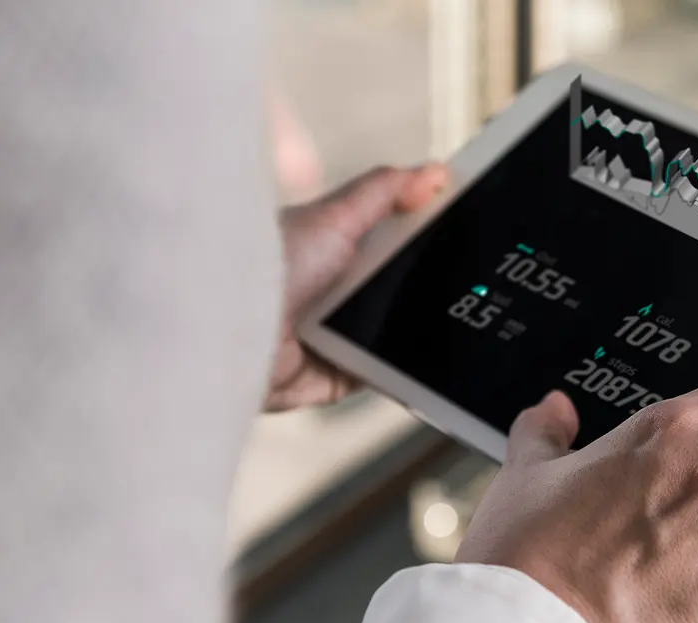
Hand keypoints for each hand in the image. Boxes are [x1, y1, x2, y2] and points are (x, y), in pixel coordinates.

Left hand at [267, 163, 448, 410]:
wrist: (233, 326)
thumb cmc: (271, 263)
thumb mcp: (337, 215)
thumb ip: (384, 191)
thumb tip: (434, 172)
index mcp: (332, 252)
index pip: (389, 244)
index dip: (423, 242)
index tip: (460, 239)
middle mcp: (332, 295)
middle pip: (396, 291)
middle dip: (424, 290)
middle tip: (464, 286)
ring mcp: (335, 338)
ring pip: (392, 335)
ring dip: (413, 332)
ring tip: (452, 324)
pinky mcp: (336, 376)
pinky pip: (381, 374)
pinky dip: (399, 370)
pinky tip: (422, 361)